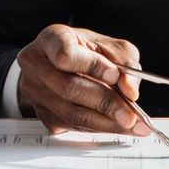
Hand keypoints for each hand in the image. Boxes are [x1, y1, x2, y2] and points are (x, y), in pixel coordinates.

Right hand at [15, 24, 153, 135]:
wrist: (59, 64)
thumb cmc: (85, 51)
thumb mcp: (110, 46)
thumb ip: (125, 63)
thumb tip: (130, 90)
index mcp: (51, 39)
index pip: (65, 55)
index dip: (92, 66)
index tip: (114, 76)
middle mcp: (36, 65)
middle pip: (70, 88)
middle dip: (105, 103)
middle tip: (131, 115)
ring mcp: (35, 92)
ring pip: (72, 114)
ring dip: (106, 123)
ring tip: (133, 125)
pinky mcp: (43, 114)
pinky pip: (73, 126)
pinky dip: (99, 128)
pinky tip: (117, 126)